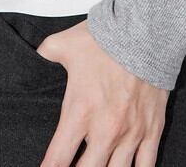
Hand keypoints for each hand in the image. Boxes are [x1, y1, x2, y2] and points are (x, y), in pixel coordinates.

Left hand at [36, 19, 168, 165]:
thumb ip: (46, 54)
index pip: (58, 158)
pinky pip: (146, 166)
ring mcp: (130, 133)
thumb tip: (33, 56)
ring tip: (96, 166)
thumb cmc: (104, 39)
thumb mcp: (65, 44)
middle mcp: (104, 129)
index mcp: (80, 111)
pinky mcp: (152, 131)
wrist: (144, 32)